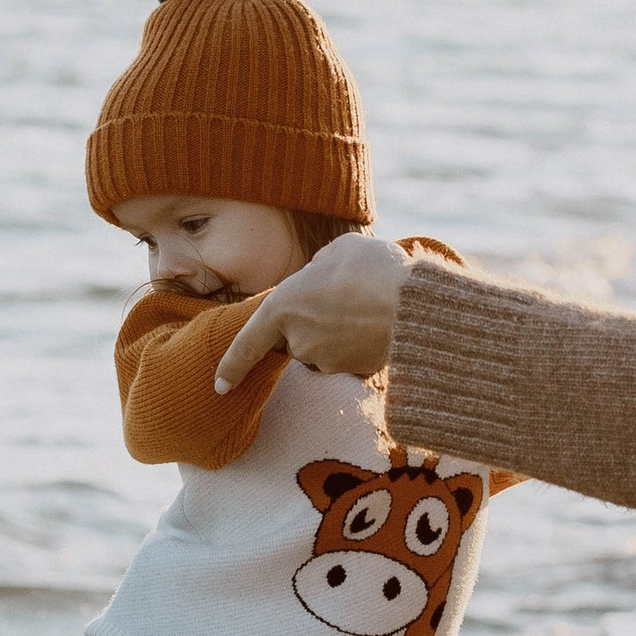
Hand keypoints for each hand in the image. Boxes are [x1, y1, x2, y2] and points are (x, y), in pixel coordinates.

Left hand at [215, 232, 409, 388]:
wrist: (415, 305)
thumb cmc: (373, 268)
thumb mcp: (338, 249)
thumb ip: (318, 267)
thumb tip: (318, 278)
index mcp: (282, 306)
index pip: (248, 343)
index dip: (232, 365)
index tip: (219, 387)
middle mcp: (298, 340)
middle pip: (294, 340)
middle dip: (309, 324)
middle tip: (341, 295)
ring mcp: (327, 360)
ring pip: (324, 350)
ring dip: (336, 332)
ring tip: (365, 305)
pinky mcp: (353, 371)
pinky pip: (349, 358)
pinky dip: (359, 344)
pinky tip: (379, 322)